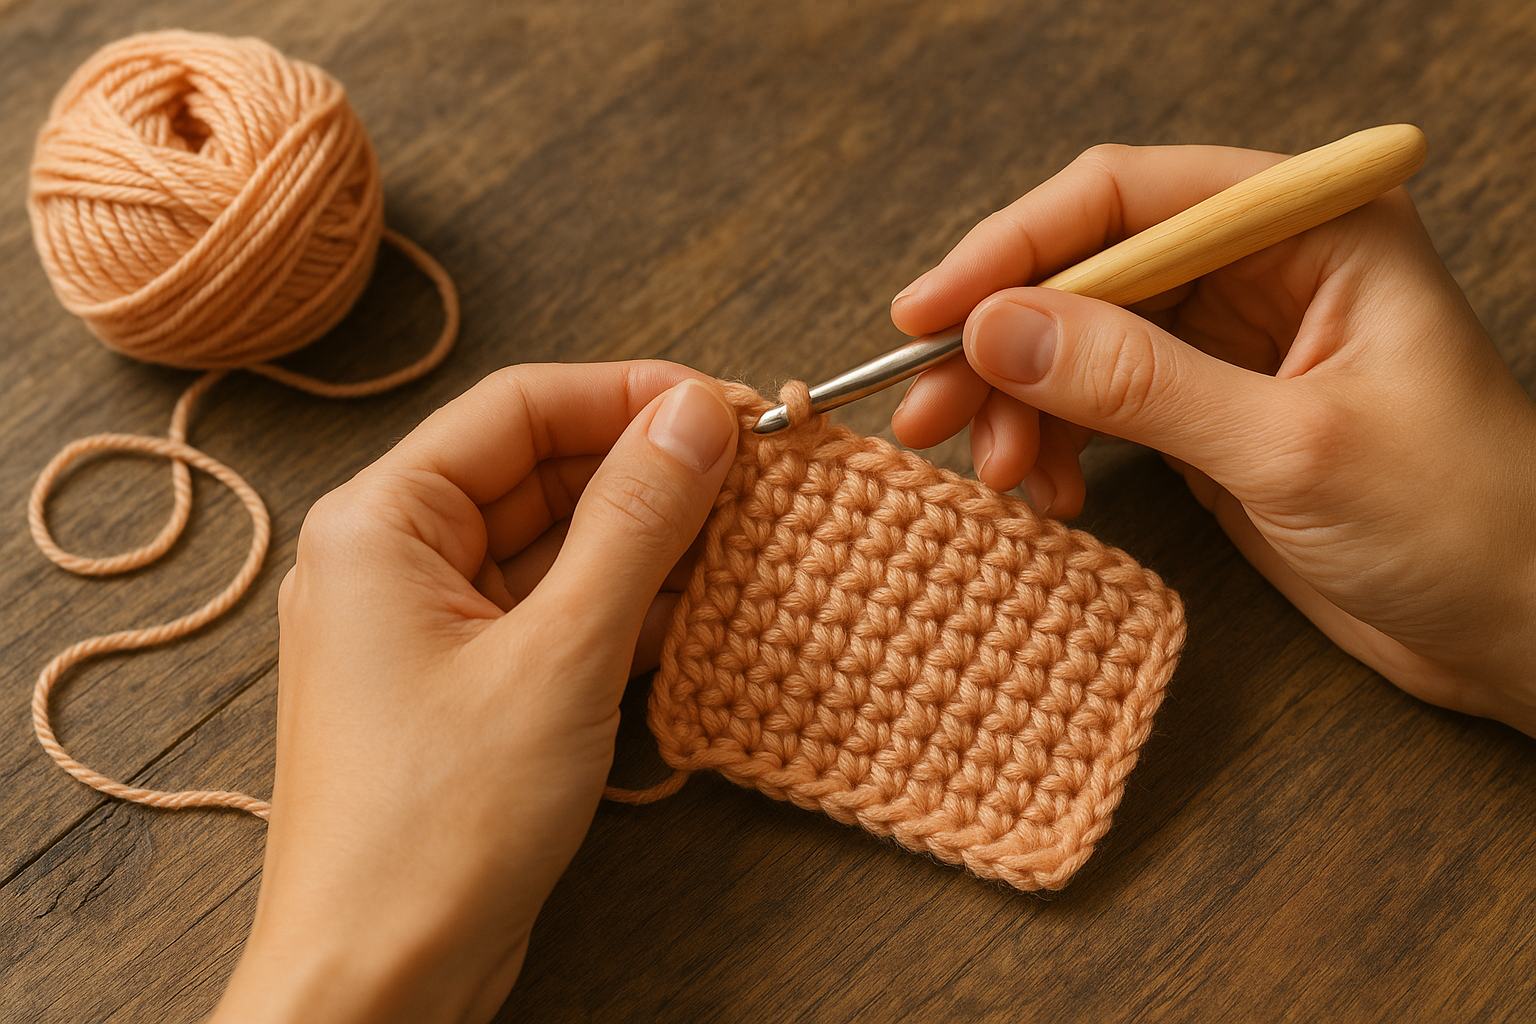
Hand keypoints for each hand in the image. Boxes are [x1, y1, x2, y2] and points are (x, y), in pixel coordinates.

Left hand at [211, 362, 738, 1022]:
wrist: (378, 983)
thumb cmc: (436, 824)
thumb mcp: (559, 653)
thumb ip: (635, 522)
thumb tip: (698, 415)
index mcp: (379, 521)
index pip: (520, 408)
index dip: (631, 395)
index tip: (730, 407)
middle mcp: (394, 560)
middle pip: (540, 471)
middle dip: (648, 472)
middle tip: (757, 475)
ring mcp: (430, 627)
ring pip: (555, 545)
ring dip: (647, 543)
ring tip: (746, 540)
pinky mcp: (467, 687)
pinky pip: (553, 613)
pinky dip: (623, 609)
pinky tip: (699, 613)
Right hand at [889, 142, 1535, 735]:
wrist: (1516, 629)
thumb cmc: (1461, 520)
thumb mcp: (1290, 446)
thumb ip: (1139, 383)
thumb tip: (995, 331)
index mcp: (1309, 227)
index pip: (1127, 198)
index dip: (1014, 247)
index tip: (929, 312)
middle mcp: (1262, 267)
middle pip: (1087, 270)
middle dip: (1002, 343)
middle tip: (929, 412)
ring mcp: (1229, 343)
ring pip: (1078, 341)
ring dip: (1021, 404)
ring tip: (996, 474)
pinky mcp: (1208, 413)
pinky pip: (1099, 405)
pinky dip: (1059, 444)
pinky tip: (1053, 492)